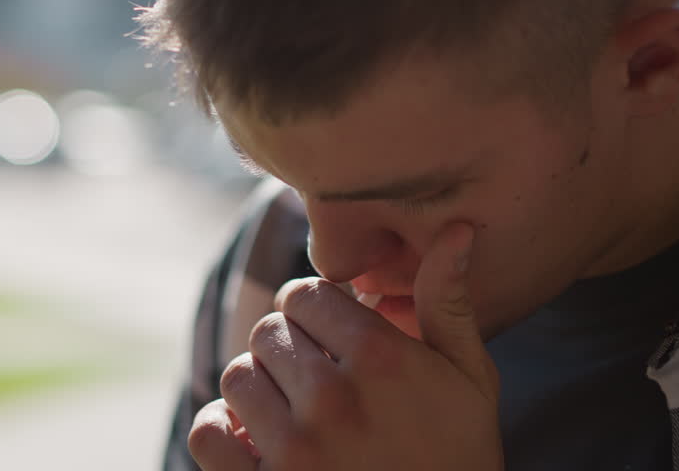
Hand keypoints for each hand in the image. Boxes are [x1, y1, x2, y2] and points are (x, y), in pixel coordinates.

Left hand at [188, 223, 502, 469]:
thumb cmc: (460, 457)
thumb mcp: (469, 382)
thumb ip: (447, 304)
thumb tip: (457, 229)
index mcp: (381, 359)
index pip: (304, 294)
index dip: (313, 311)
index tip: (328, 336)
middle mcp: (333, 398)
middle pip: (267, 332)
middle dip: (288, 350)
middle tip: (315, 379)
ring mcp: (295, 449)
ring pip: (237, 377)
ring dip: (258, 391)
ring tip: (291, 411)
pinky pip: (208, 433)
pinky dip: (221, 432)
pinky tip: (252, 441)